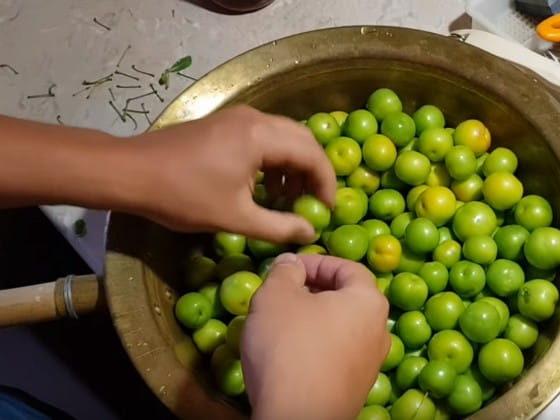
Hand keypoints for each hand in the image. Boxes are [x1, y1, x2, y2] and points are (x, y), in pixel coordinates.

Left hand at [130, 105, 335, 243]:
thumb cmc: (182, 196)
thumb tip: (310, 232)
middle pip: (302, 139)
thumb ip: (278, 226)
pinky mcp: (225, 124)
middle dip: (313, 172)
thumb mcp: (235, 217)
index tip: (326, 210)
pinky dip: (274, 160)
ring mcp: (238, 118)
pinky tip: (266, 188)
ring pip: (284, 137)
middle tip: (314, 203)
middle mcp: (255, 119)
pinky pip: (264, 137)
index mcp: (261, 136)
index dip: (326, 183)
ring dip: (293, 166)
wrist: (130, 172)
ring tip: (289, 200)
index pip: (312, 154)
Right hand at [242, 254, 389, 419]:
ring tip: (282, 324)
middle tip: (283, 294)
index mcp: (368, 301)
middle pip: (347, 298)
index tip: (288, 268)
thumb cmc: (289, 347)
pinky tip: (291, 355)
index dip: (316, 262)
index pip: (347, 267)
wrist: (299, 418)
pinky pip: (338, 355)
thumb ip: (285, 272)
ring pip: (341, 328)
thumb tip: (291, 264)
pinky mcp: (357, 388)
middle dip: (314, 291)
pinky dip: (317, 347)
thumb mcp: (276, 296)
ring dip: (314, 320)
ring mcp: (371, 362)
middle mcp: (379, 330)